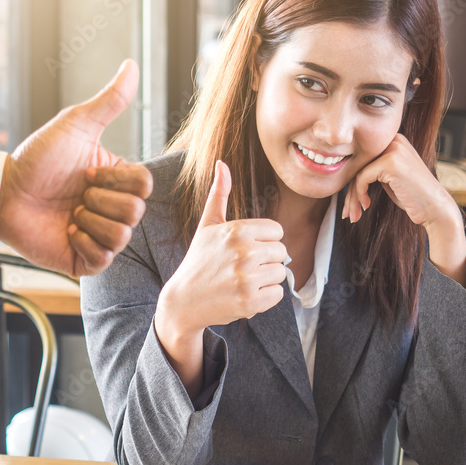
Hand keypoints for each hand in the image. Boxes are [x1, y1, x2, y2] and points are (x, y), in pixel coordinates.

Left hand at [0, 60, 153, 276]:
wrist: (5, 192)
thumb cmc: (37, 158)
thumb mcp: (76, 125)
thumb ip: (109, 101)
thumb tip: (131, 65)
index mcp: (116, 181)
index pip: (144, 186)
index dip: (116, 178)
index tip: (87, 170)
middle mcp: (111, 209)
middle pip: (136, 211)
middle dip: (100, 199)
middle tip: (75, 192)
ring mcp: (99, 236)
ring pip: (122, 236)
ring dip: (90, 220)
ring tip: (69, 212)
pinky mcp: (83, 260)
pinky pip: (103, 259)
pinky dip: (83, 243)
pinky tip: (66, 231)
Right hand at [155, 161, 286, 393]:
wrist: (184, 300)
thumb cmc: (199, 260)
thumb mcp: (207, 225)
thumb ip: (219, 194)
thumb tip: (222, 162)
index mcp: (237, 230)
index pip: (277, 231)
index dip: (263, 241)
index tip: (244, 249)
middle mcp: (244, 252)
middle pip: (282, 252)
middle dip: (266, 261)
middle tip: (242, 267)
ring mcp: (247, 278)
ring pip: (280, 273)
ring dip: (265, 279)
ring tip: (242, 280)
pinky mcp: (250, 301)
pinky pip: (278, 294)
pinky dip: (265, 297)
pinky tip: (244, 294)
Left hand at [343, 134, 465, 284]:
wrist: (436, 209)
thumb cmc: (411, 196)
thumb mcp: (388, 178)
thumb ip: (371, 169)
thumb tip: (342, 173)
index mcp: (393, 141)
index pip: (362, 159)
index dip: (352, 182)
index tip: (349, 204)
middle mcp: (394, 140)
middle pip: (358, 165)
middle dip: (350, 192)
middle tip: (347, 213)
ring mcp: (393, 149)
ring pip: (357, 172)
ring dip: (352, 197)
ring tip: (352, 215)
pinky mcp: (390, 161)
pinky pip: (361, 178)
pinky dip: (359, 194)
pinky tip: (366, 205)